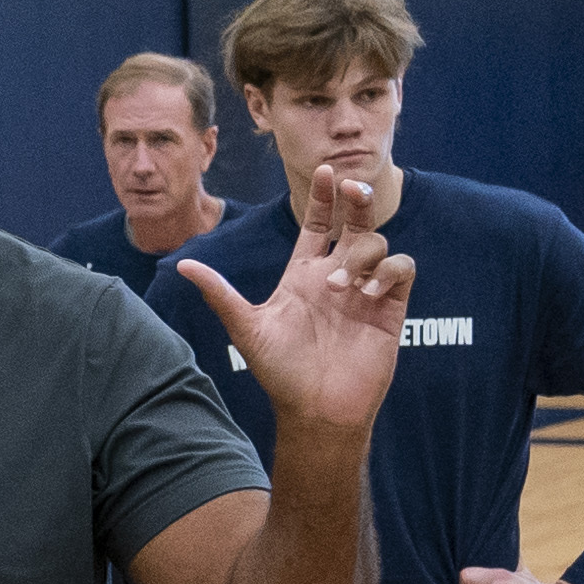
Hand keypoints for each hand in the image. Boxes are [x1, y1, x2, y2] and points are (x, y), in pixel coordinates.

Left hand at [175, 163, 413, 438]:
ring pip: (376, 243)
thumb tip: (181, 265)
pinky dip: (389, 270)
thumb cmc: (280, 373)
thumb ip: (220, 293)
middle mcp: (336, 276)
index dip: (324, 196)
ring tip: (343, 286)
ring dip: (362, 253)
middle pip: (354, 221)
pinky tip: (369, 291)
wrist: (315, 411)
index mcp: (303, 274)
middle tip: (353, 187)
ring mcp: (366, 291)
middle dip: (357, 199)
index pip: (317, 222)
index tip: (327, 172)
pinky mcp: (390, 309)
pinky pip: (402, 270)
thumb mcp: (247, 328)